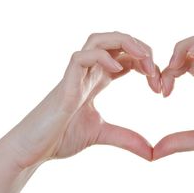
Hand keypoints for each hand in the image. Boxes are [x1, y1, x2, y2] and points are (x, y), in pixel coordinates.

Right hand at [0, 32, 160, 168]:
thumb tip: (152, 152)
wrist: (34, 150)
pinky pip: (82, 57)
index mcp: (98, 78)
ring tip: (143, 58)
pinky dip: (101, 57)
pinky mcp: (65, 82)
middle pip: (115, 40)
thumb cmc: (61, 136)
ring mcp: (76, 74)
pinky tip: (117, 70)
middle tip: (154, 68)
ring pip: (98, 39)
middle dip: (139, 47)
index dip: (146, 63)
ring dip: (124, 43)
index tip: (159, 84)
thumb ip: (127, 138)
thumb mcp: (102, 134)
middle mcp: (89, 71)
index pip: (126, 56)